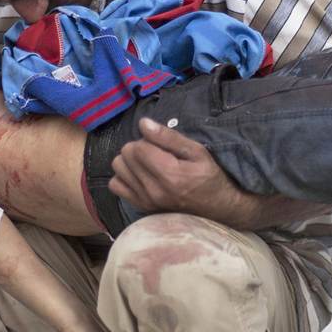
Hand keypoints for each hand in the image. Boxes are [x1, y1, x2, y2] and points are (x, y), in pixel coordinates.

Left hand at [109, 118, 244, 216]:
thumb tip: (143, 124)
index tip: (161, 144)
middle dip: (138, 148)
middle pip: (125, 156)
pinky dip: (124, 176)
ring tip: (147, 163)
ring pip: (118, 169)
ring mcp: (145, 200)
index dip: (147, 139)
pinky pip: (115, 185)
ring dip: (129, 161)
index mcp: (170, 174)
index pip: (137, 147)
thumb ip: (169, 137)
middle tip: (156, 153)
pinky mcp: (141, 207)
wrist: (216, 208)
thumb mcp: (197, 151)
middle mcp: (154, 190)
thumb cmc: (209, 176)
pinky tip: (139, 175)